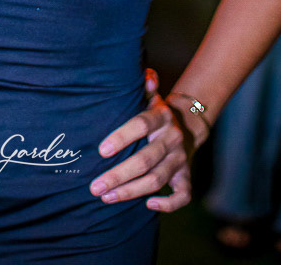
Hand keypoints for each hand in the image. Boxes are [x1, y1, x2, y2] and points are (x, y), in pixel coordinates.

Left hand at [89, 68, 192, 212]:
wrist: (186, 125)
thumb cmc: (154, 112)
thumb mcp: (149, 96)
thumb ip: (145, 86)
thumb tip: (146, 74)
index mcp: (162, 116)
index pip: (142, 125)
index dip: (122, 137)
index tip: (101, 151)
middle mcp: (173, 138)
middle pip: (146, 159)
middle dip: (119, 175)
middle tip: (95, 187)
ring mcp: (181, 159)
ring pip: (158, 179)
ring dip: (131, 191)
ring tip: (106, 197)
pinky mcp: (185, 176)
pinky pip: (183, 195)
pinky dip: (169, 204)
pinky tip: (147, 205)